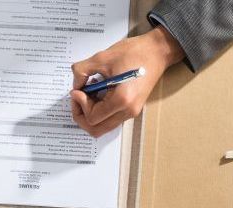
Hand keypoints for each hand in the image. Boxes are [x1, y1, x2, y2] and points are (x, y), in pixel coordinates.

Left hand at [69, 26, 184, 137]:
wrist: (157, 51)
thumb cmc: (135, 52)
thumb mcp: (102, 57)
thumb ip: (82, 71)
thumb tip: (76, 84)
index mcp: (122, 100)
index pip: (92, 117)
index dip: (80, 104)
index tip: (77, 90)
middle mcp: (128, 111)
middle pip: (96, 129)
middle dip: (81, 116)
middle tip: (77, 98)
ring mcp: (131, 112)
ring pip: (103, 127)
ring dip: (90, 114)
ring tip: (88, 95)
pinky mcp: (131, 108)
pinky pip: (110, 119)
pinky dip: (99, 111)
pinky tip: (98, 94)